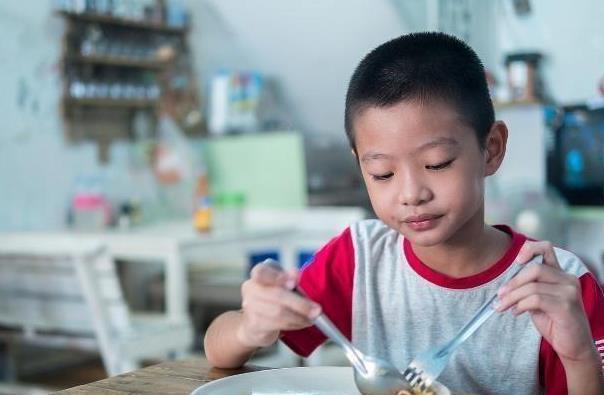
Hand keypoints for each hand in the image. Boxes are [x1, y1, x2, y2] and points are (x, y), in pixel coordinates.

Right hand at [236, 262, 321, 347]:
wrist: (254, 323)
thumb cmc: (273, 299)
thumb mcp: (282, 284)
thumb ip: (289, 278)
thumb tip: (295, 273)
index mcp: (259, 273)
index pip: (263, 271)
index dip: (278, 277)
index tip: (293, 283)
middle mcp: (251, 288)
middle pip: (276, 295)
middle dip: (300, 304)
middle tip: (317, 310)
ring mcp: (250, 307)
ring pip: (279, 312)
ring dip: (299, 317)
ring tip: (312, 318)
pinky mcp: (254, 324)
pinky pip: (278, 324)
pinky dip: (294, 324)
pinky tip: (302, 323)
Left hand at [495, 241, 596, 363]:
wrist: (574, 346)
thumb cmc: (556, 322)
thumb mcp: (539, 301)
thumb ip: (529, 288)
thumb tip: (505, 285)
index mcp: (561, 274)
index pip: (546, 248)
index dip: (529, 250)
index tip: (515, 262)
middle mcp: (568, 280)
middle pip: (534, 269)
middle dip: (513, 283)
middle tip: (500, 295)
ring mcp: (569, 292)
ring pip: (532, 286)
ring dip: (511, 297)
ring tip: (503, 306)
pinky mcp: (566, 306)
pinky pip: (535, 299)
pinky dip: (520, 305)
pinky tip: (516, 312)